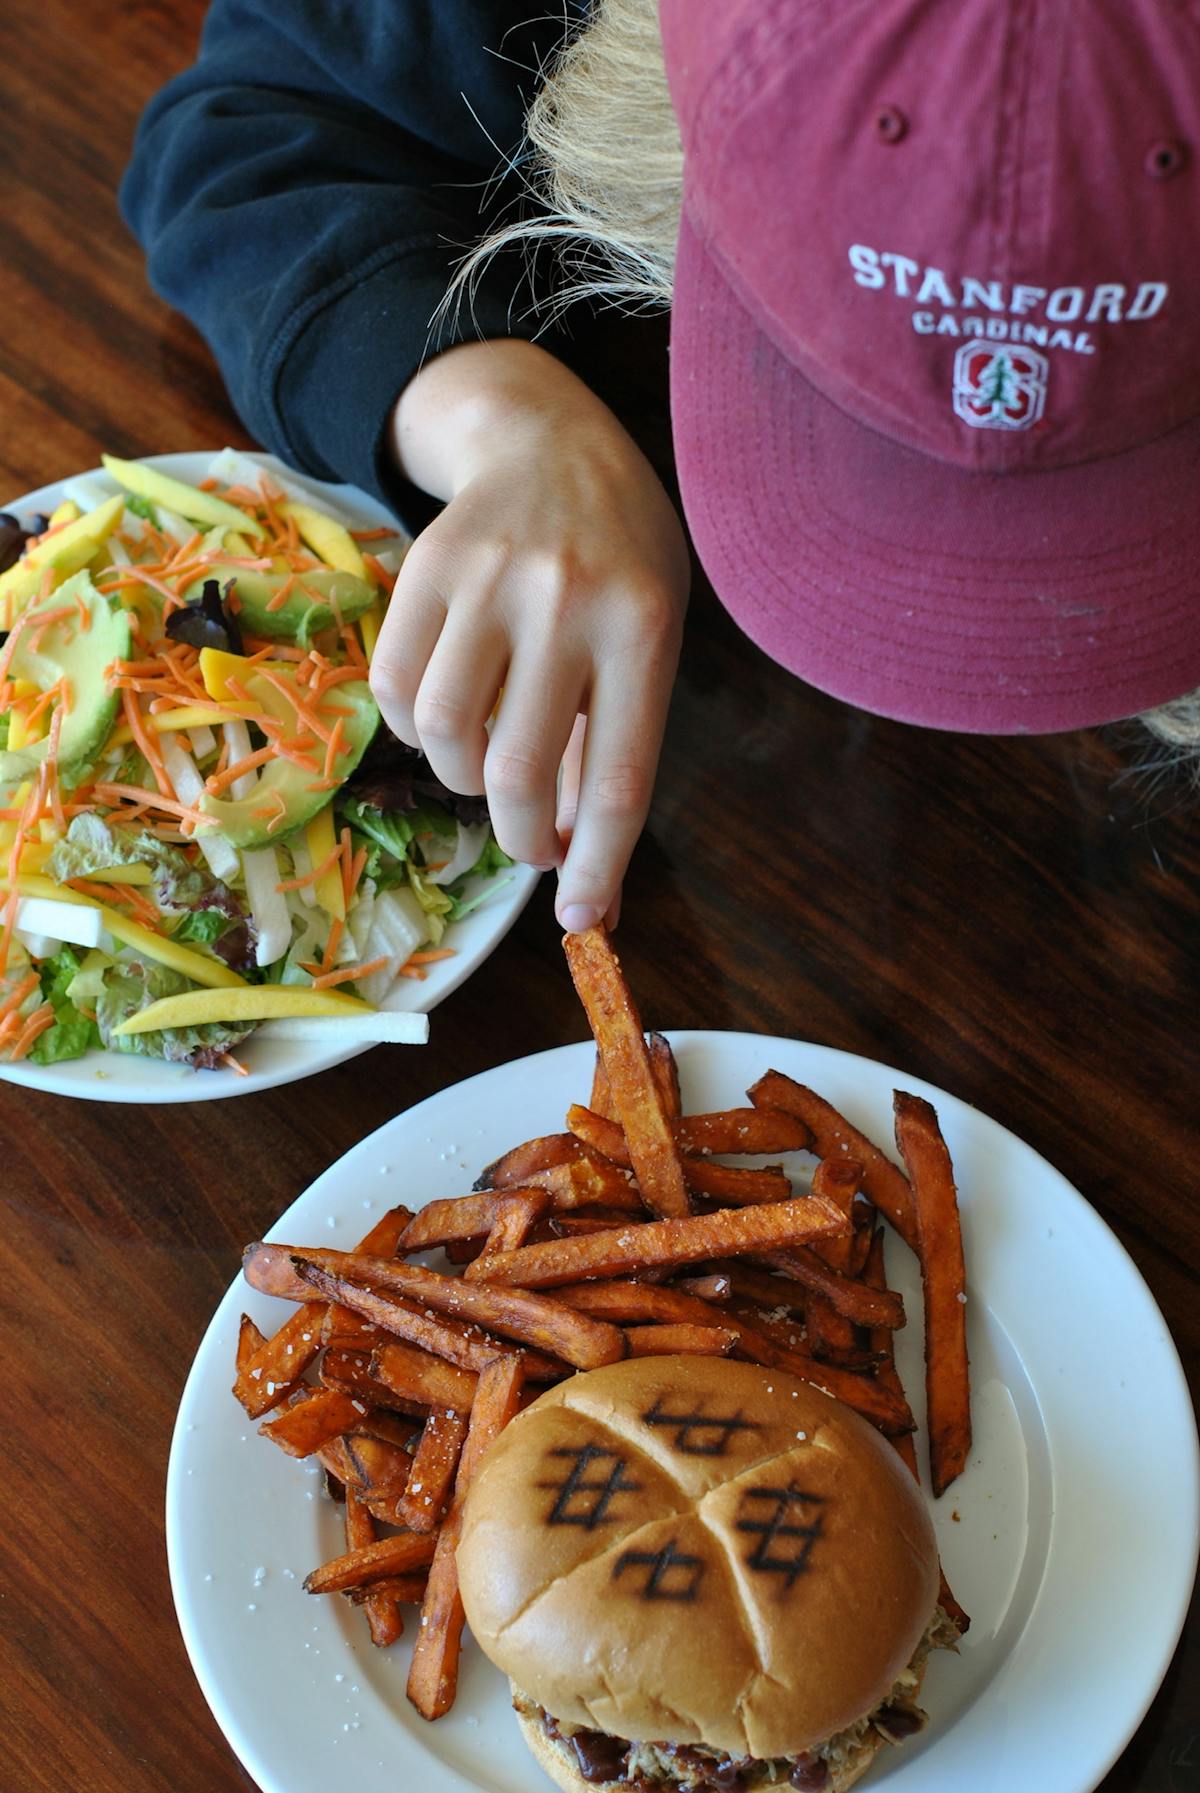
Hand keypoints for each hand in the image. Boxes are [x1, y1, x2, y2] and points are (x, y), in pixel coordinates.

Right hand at [372, 339, 688, 929]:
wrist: (551, 442)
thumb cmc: (618, 565)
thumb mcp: (649, 643)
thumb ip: (612, 752)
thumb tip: (590, 894)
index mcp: (643, 628)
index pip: (619, 775)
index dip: (596, 862)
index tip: (582, 919)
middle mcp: (566, 600)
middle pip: (518, 769)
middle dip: (519, 836)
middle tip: (529, 841)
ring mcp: (488, 578)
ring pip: (447, 735)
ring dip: (462, 782)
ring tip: (488, 764)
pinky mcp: (424, 567)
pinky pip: (395, 688)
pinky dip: (416, 731)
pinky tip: (447, 718)